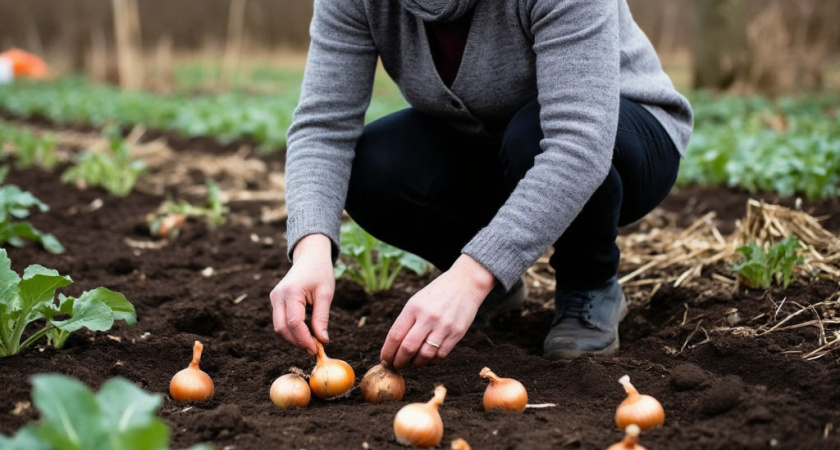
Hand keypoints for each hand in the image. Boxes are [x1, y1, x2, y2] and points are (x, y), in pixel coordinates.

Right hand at [270, 234, 333, 354]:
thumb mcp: (326, 293)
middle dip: (297, 342)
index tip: (317, 349)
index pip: (294, 322)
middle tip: (314, 349)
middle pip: (282, 328)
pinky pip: (280, 321)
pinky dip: (292, 330)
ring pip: (279, 327)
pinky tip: (306, 333)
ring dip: (294, 338)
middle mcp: (278, 296)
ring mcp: (274, 298)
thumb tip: (322, 340)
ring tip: (312, 342)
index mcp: (291, 291)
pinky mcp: (275, 301)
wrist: (310, 257)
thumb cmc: (320, 272)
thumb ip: (322, 317)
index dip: (305, 339)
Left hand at [381, 255, 495, 368]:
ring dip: (415, 363)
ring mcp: (443, 326)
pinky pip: (440, 355)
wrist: (465, 283)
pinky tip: (427, 359)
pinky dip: (431, 362)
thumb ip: (406, 322)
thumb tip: (395, 347)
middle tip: (396, 365)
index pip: (395, 335)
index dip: (388, 352)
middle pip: (408, 348)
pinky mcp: (456, 333)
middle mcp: (428, 317)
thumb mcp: (417, 301)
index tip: (385, 360)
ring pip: (424, 355)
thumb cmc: (436, 294)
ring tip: (413, 361)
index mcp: (414, 307)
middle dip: (398, 361)